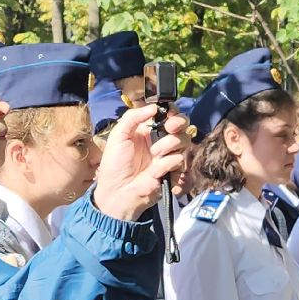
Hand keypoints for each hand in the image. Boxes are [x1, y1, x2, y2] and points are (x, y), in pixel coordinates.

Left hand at [92, 105, 193, 220]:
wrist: (118, 192)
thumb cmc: (115, 164)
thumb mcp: (118, 135)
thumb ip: (133, 117)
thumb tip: (154, 107)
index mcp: (147, 130)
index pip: (166, 114)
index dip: (171, 111)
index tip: (167, 112)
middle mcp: (160, 140)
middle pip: (182, 125)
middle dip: (178, 122)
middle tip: (169, 127)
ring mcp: (167, 155)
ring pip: (184, 140)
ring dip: (170, 143)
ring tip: (155, 153)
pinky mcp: (173, 170)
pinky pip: (180, 159)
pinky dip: (168, 162)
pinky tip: (156, 169)